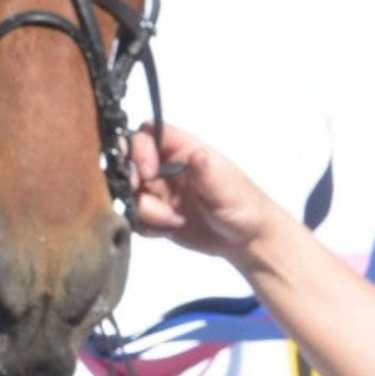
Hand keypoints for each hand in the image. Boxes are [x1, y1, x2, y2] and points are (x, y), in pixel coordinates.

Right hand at [129, 122, 276, 263]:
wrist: (246, 240)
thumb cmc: (245, 207)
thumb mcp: (229, 190)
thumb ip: (208, 173)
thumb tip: (196, 152)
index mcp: (184, 151)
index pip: (149, 135)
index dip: (139, 149)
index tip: (148, 173)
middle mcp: (165, 168)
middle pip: (128, 162)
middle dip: (131, 182)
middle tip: (149, 203)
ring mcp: (157, 192)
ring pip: (128, 193)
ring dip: (145, 211)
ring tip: (173, 221)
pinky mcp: (152, 215)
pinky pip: (132, 217)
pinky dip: (145, 227)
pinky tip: (168, 230)